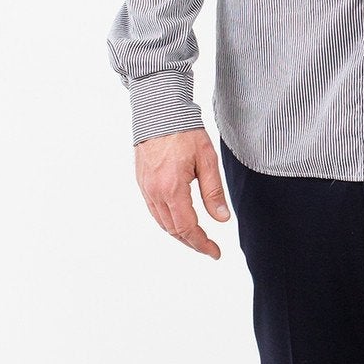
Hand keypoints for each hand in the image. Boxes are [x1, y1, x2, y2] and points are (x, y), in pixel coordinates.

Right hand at [134, 127, 229, 259]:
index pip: (187, 228)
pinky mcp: (142, 182)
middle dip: (192, 242)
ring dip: (179, 234)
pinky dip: (168, 221)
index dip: (202, 244)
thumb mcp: (206, 160)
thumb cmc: (183, 130)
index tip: (215, 252)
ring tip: (196, 238)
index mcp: (171, 188)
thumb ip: (213, 192)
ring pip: (162, 222)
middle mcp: (154, 192)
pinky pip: (154, 210)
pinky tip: (179, 220)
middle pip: (173, 230)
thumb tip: (222, 219)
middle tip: (209, 248)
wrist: (158, 110)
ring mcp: (145, 188)